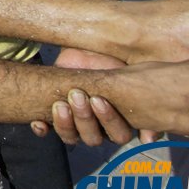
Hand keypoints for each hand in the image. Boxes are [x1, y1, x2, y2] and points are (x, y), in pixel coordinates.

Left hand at [31, 48, 158, 145]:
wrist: (83, 49)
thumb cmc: (111, 63)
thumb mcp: (128, 76)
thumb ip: (141, 103)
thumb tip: (149, 139)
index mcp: (118, 122)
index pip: (117, 135)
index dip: (108, 121)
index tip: (98, 99)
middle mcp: (97, 128)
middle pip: (92, 138)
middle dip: (84, 118)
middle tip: (77, 96)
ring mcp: (74, 124)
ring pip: (70, 137)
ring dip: (64, 124)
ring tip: (60, 104)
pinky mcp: (53, 117)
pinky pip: (47, 131)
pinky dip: (42, 129)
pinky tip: (38, 123)